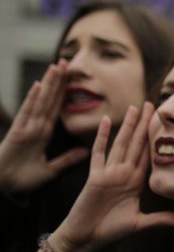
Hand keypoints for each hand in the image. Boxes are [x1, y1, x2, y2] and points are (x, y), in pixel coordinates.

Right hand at [0, 62, 88, 193]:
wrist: (3, 189)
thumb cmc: (22, 181)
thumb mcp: (50, 170)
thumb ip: (67, 160)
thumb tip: (86, 151)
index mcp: (43, 133)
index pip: (56, 108)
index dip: (64, 92)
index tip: (73, 77)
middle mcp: (36, 126)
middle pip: (49, 99)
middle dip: (57, 81)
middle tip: (66, 62)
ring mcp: (26, 127)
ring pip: (40, 101)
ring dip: (48, 84)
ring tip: (56, 66)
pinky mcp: (17, 132)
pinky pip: (27, 113)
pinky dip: (32, 99)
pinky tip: (38, 86)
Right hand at [50, 104, 173, 251]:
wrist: (85, 239)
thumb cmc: (110, 231)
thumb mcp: (140, 223)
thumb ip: (162, 219)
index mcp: (136, 181)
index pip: (149, 155)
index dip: (156, 139)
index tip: (165, 124)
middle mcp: (124, 173)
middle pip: (137, 144)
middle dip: (145, 126)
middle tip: (153, 105)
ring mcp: (109, 173)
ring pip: (121, 144)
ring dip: (128, 126)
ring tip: (135, 108)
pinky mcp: (95, 176)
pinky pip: (99, 153)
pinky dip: (101, 137)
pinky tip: (105, 121)